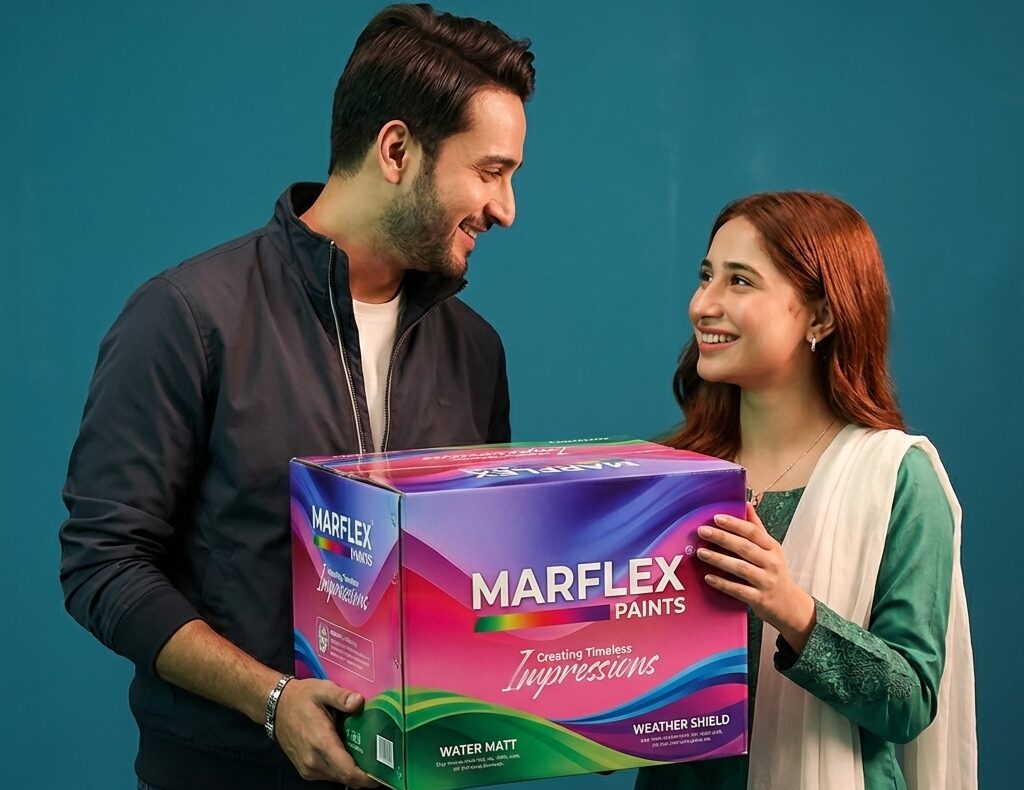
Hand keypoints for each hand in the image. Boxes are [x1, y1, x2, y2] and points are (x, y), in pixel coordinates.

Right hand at [274, 678, 379, 786]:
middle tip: (380, 763)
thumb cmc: (301, 698)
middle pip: (345, 777)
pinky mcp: (306, 770)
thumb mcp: (322, 689)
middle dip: (363, 775)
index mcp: (321, 742)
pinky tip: (349, 756)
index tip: (381, 774)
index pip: (346, 770)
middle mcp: (314, 760)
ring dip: (352, 772)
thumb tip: (359, 701)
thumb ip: (341, 696)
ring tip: (368, 758)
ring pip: (337, 778)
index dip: (365, 777)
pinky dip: (341, 770)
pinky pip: (329, 775)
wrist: (276, 707)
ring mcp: (308, 768)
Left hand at [697, 502, 815, 652]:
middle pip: (745, 548)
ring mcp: (766, 582)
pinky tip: (708, 577)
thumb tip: (747, 503)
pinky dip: (723, 584)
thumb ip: (756, 528)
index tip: (716, 518)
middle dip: (722, 538)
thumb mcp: (771, 549)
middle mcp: (771, 563)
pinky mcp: (760, 599)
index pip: (753, 532)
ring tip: (701, 553)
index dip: (735, 524)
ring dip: (719, 559)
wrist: (790, 606)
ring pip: (741, 568)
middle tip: (702, 531)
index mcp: (773, 548)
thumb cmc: (775, 572)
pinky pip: (739, 590)